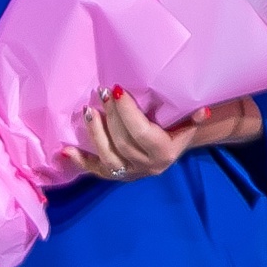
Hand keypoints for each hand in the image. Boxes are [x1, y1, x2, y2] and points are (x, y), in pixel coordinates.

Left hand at [62, 88, 250, 183]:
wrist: (175, 147)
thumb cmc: (179, 128)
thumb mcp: (189, 123)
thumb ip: (193, 118)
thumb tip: (202, 111)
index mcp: (164, 153)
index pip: (141, 133)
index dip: (127, 113)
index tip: (115, 91)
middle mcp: (146, 166)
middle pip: (123, 143)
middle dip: (110, 117)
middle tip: (100, 93)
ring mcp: (130, 173)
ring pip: (108, 157)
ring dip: (95, 134)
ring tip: (88, 112)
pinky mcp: (115, 175)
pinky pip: (95, 171)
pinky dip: (79, 161)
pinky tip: (64, 151)